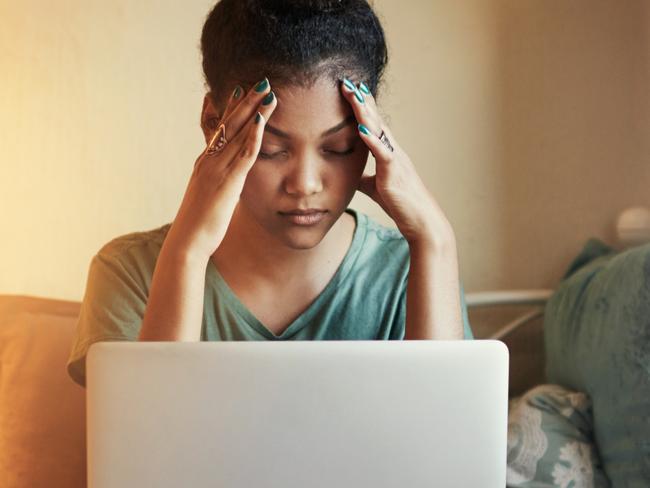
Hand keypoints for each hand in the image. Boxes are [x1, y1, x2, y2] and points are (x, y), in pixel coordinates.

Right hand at [166, 78, 277, 260]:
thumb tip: (228, 186)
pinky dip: (253, 135)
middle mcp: (208, 160)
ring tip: (269, 92)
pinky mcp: (227, 181)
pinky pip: (243, 153)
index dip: (230, 109)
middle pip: (229, 124)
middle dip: (246, 101)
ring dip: (255, 111)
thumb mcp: (209, 199)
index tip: (240, 91)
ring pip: (238, 133)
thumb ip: (219, 187)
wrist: (187, 242)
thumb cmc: (199, 226)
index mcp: (205, 163)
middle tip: (260, 82)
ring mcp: (216, 169)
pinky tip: (262, 120)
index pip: (218, 130)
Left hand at [340, 78, 455, 250]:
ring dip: (364, 112)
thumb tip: (351, 176)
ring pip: (379, 130)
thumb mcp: (377, 188)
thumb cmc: (401, 204)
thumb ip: (364, 179)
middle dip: (361, 101)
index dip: (362, 107)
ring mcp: (395, 160)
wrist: (421, 220)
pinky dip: (372, 140)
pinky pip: (382, 153)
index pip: (374, 125)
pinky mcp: (394, 173)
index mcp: (388, 153)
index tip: (349, 90)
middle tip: (347, 82)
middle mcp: (393, 151)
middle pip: (375, 120)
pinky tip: (361, 129)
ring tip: (352, 94)